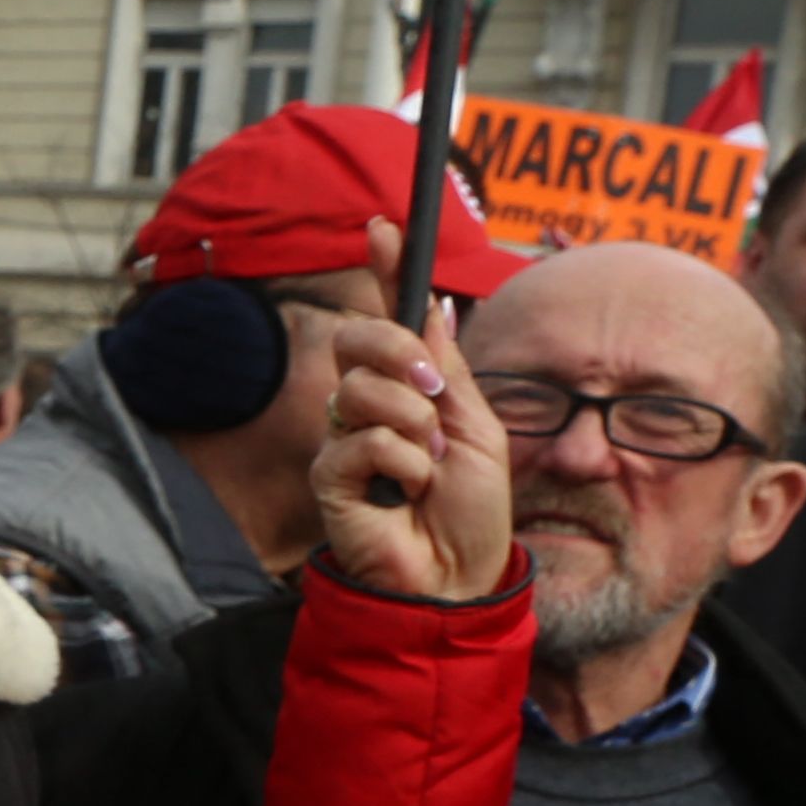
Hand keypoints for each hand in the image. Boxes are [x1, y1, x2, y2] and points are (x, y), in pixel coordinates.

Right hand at [307, 213, 510, 604]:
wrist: (456, 577)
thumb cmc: (472, 512)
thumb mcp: (477, 427)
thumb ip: (446, 370)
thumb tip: (434, 307)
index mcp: (410, 388)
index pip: (390, 318)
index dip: (386, 272)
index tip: (383, 228)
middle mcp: (369, 407)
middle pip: (359, 339)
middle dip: (396, 353)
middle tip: (431, 395)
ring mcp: (344, 440)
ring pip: (359, 390)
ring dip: (411, 427)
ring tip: (429, 468)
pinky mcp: (329, 477)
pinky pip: (360, 442)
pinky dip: (401, 466)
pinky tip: (406, 495)